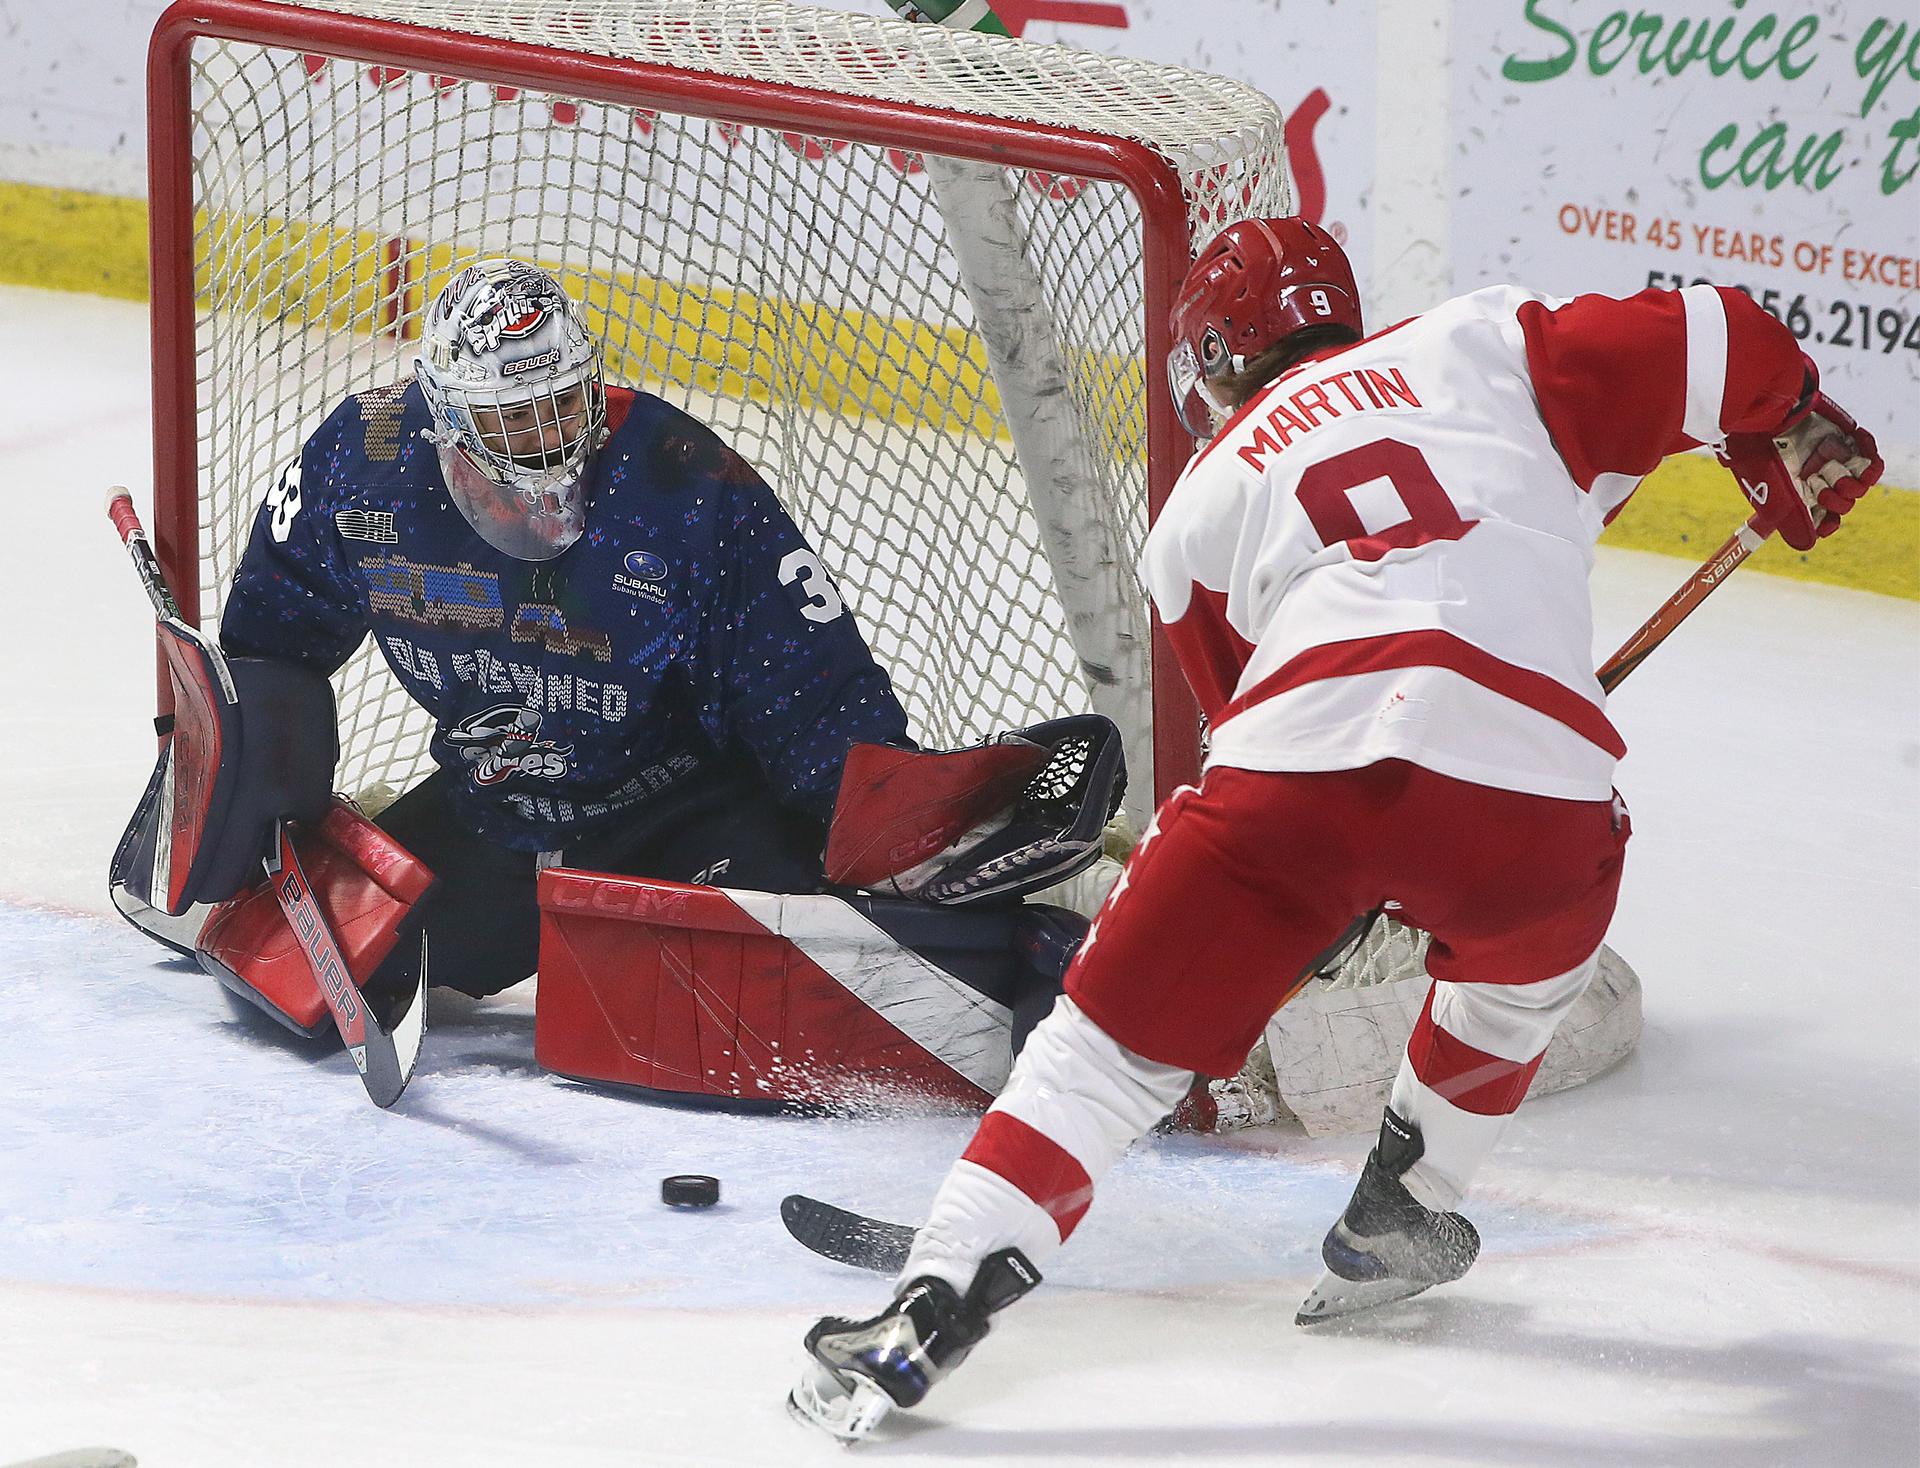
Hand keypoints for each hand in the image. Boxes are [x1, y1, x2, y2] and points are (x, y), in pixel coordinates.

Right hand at [1717, 393, 1882, 550]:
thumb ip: (1791, 522)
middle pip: (1841, 503)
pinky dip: (1869, 459)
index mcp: (1794, 491)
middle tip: (1817, 488)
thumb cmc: (1762, 455)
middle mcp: (1814, 477)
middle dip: (1834, 502)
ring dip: (1850, 485)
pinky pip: (1871, 460)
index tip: (1827, 524)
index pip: (1819, 515)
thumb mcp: (1772, 494)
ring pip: (1858, 486)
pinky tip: (1854, 444)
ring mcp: (1832, 460)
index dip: (1826, 523)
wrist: (1770, 415)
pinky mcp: (1849, 442)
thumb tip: (1808, 544)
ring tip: (1832, 472)